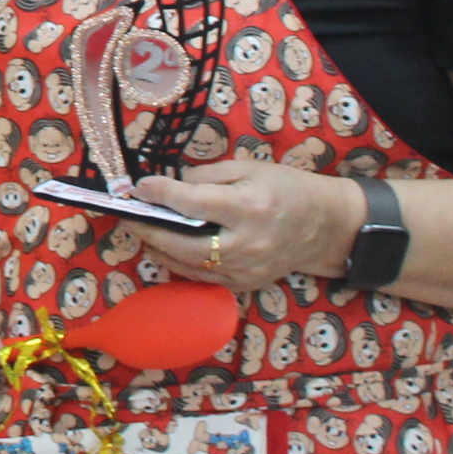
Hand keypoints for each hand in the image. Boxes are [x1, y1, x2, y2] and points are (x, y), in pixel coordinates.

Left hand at [124, 159, 363, 290]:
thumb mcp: (249, 168)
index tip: (139, 187)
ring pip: (190, 265)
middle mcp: (248, 243)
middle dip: (150, 230)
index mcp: (250, 207)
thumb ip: (207, 177)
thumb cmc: (285, 188)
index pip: (195, 203)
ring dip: (158, 248)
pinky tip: (164, 249)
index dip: (162, 194)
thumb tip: (168, 186)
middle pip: (186, 243)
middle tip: (127, 216)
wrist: (325, 226)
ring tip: (139, 231)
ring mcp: (248, 269)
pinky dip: (179, 264)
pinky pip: (204, 278)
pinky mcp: (247, 284)